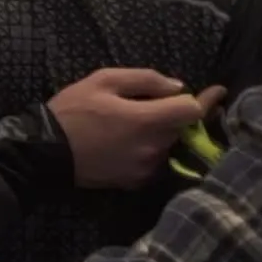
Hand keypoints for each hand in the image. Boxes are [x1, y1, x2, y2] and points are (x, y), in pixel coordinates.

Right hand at [48, 69, 224, 187]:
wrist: (45, 152)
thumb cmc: (72, 111)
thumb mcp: (103, 80)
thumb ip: (145, 79)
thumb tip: (177, 87)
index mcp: (148, 120)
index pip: (193, 110)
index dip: (207, 99)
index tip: (217, 91)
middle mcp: (153, 148)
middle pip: (182, 128)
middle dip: (175, 115)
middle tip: (154, 104)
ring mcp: (145, 168)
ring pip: (168, 145)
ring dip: (161, 133)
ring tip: (135, 124)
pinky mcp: (135, 181)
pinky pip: (153, 161)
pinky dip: (148, 150)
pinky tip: (127, 143)